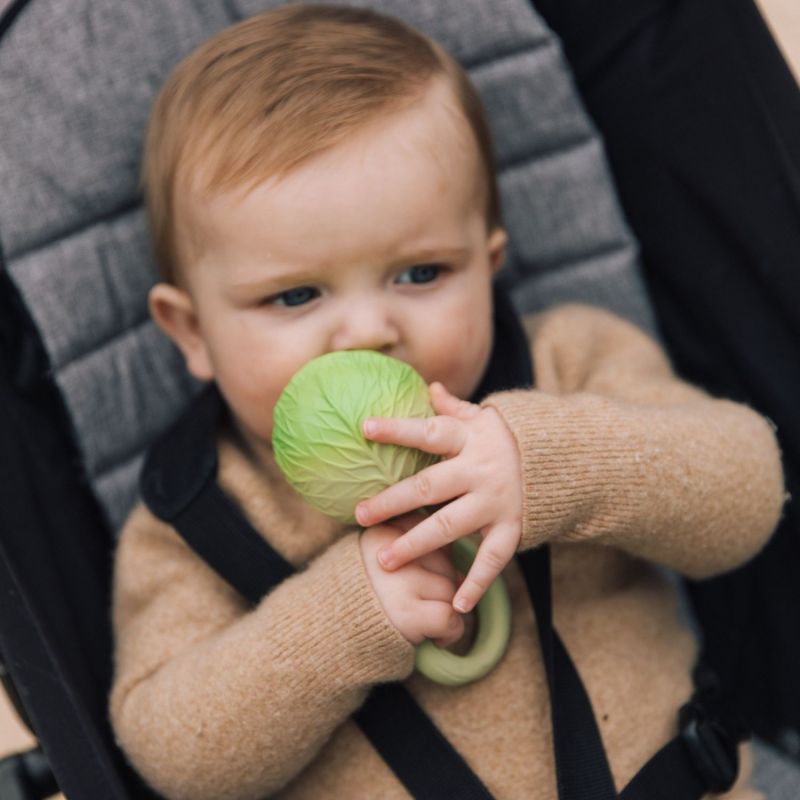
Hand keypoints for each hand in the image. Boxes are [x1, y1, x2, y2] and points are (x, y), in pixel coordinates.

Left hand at [356, 382, 521, 613]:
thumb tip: (428, 386)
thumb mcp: (485, 418)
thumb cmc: (510, 438)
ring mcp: (497, 502)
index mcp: (470, 439)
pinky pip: (493, 559)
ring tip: (385, 560)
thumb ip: (455, 408)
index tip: (364, 428)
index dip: (397, 429)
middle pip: (429, 486)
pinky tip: (456, 604)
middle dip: (392, 501)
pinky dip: (477, 583)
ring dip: (417, 544)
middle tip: (359, 515)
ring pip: (451, 526)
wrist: (566, 460)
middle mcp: (481, 471)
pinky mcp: (513, 528)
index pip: (428, 433)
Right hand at [360, 514, 464, 647]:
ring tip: (426, 619)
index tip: (418, 572)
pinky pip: (450, 616)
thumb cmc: (367, 594)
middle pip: (445, 559)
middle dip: (441, 582)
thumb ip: (417, 547)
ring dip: (447, 608)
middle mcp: (389, 550)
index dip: (433, 556)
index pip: (432, 530)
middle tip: (422, 601)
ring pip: (450, 588)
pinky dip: (451, 632)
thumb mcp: (381, 556)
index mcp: (383, 529)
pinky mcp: (405, 613)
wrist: (330, 633)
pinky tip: (437, 638)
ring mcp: (398, 581)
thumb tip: (460, 568)